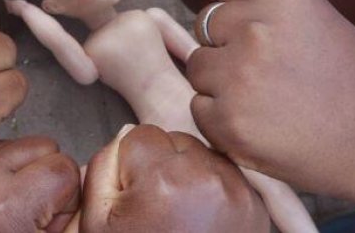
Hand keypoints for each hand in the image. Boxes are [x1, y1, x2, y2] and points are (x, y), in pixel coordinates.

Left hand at [0, 137, 80, 231]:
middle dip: (46, 178)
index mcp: (3, 206)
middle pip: (43, 146)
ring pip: (17, 143)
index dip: (66, 198)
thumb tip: (87, 172)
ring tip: (7, 210)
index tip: (46, 223)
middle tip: (27, 217)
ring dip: (22, 171)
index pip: (64, 167)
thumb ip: (75, 212)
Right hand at [77, 125, 269, 232]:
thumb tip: (127, 132)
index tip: (136, 194)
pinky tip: (203, 219)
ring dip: (191, 174)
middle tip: (160, 207)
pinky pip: (228, 176)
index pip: (140, 134)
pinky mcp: (256, 205)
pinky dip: (215, 189)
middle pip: (175, 140)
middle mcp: (204, 178)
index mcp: (161, 178)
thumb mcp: (98, 221)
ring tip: (182, 214)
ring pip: (203, 154)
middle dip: (164, 164)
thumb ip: (103, 167)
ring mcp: (236, 191)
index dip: (132, 164)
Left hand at [187, 0, 354, 198]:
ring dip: (219, 82)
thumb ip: (268, 5)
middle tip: (266, 74)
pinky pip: (200, 108)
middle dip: (226, 46)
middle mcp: (255, 28)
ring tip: (266, 100)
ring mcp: (239, 76)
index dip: (241, 13)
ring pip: (198, 66)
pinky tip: (261, 125)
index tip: (264, 37)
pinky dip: (221, 119)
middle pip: (205, 26)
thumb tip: (219, 8)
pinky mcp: (229, 122)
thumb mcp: (318, 17)